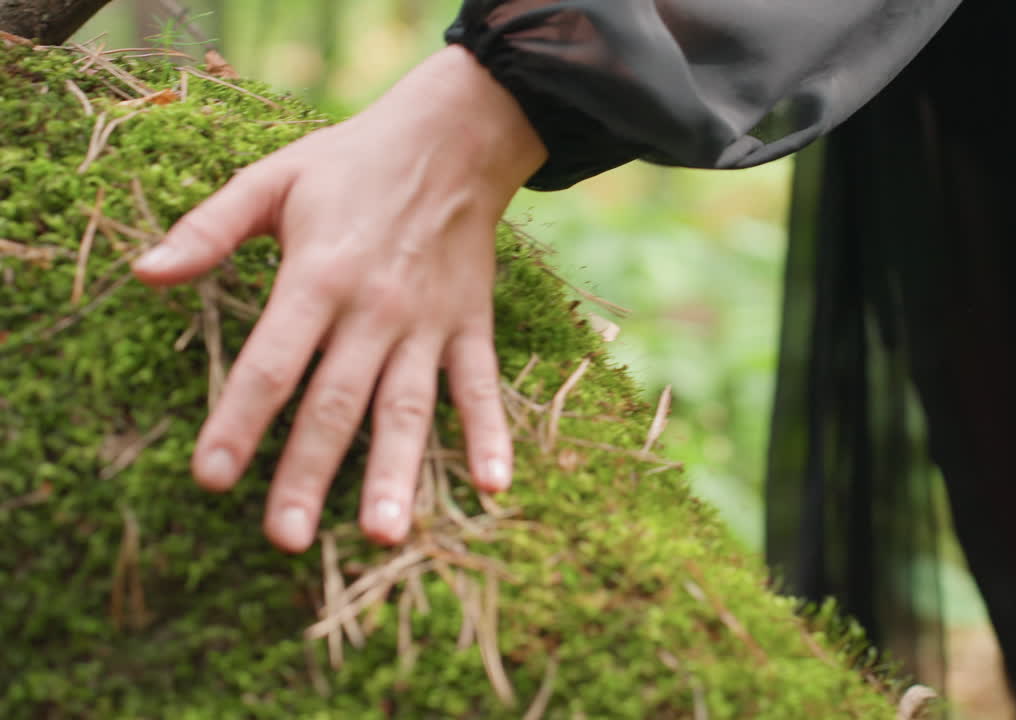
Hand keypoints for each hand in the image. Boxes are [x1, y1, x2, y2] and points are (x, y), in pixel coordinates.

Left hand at [132, 46, 546, 552]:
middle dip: (308, 472)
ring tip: (383, 534)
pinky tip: (491, 486)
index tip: (211, 478)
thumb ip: (210, 228)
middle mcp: (375, 309)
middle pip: (336, 402)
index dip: (239, 420)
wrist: (453, 139)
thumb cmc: (352, 162)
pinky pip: (481, 387)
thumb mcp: (271, 177)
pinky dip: (489, 434)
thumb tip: (145, 274)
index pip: (273, 361)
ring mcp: (428, 323)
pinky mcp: (471, 326)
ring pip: (409, 407)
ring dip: (396, 470)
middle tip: (285, 538)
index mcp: (319, 274)